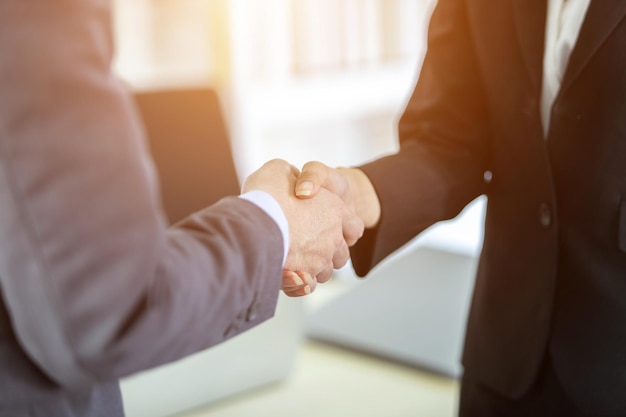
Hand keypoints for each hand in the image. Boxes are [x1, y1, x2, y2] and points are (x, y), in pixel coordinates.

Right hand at [242, 159, 363, 296]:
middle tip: (308, 246)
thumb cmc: (269, 193)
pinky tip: (287, 274)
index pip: (353, 225)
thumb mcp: (279, 171)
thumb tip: (287, 183)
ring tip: (294, 260)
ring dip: (313, 268)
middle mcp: (333, 237)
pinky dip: (299, 284)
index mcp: (335, 210)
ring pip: (324, 272)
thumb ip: (290, 177)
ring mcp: (321, 259)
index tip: (334, 227)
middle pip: (341, 254)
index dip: (344, 227)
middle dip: (328, 253)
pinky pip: (306, 286)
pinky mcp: (305, 276)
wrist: (258, 217)